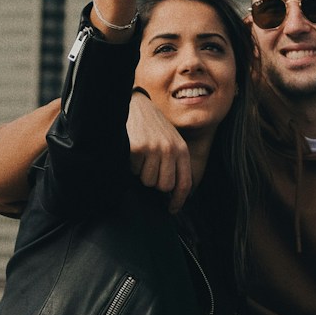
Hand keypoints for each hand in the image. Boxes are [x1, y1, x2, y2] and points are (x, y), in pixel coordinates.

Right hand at [128, 89, 191, 210]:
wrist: (136, 105)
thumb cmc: (153, 126)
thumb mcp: (171, 140)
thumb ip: (175, 162)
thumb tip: (172, 191)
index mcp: (182, 149)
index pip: (185, 183)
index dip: (178, 200)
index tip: (172, 209)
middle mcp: (170, 149)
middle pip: (163, 186)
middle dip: (154, 182)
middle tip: (149, 167)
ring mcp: (154, 149)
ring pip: (147, 180)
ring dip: (142, 172)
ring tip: (142, 155)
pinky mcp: (138, 148)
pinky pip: (133, 170)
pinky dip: (131, 164)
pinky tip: (133, 150)